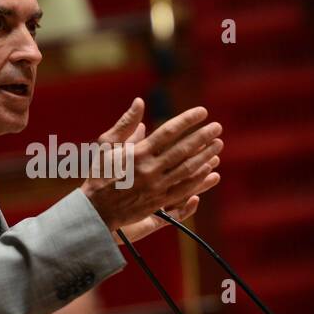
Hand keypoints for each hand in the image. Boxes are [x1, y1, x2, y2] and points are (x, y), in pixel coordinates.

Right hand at [82, 98, 221, 241]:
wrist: (95, 211)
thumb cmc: (99, 174)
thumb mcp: (106, 146)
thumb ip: (125, 123)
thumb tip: (140, 102)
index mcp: (137, 153)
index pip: (168, 132)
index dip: (187, 120)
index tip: (202, 111)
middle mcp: (149, 170)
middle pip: (183, 150)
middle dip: (203, 136)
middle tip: (218, 127)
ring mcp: (156, 188)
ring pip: (187, 169)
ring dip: (205, 156)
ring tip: (218, 144)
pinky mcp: (159, 202)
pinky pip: (184, 189)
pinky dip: (199, 179)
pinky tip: (209, 169)